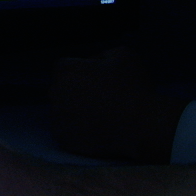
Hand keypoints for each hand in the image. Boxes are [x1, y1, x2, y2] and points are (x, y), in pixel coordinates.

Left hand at [48, 46, 188, 162]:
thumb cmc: (133, 87)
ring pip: (63, 112)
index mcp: (65, 70)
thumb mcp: (123, 54)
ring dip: (76, 112)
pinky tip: (98, 129)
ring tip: (102, 115)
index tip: (102, 79)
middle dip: (77, 91)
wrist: (142, 126)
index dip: (84, 71)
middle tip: (102, 98)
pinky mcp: (64, 141)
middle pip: (62, 89)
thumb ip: (102, 55)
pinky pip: (68, 132)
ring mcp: (57, 119)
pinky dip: (79, 131)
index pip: (67, 67)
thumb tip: (94, 63)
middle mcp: (54, 93)